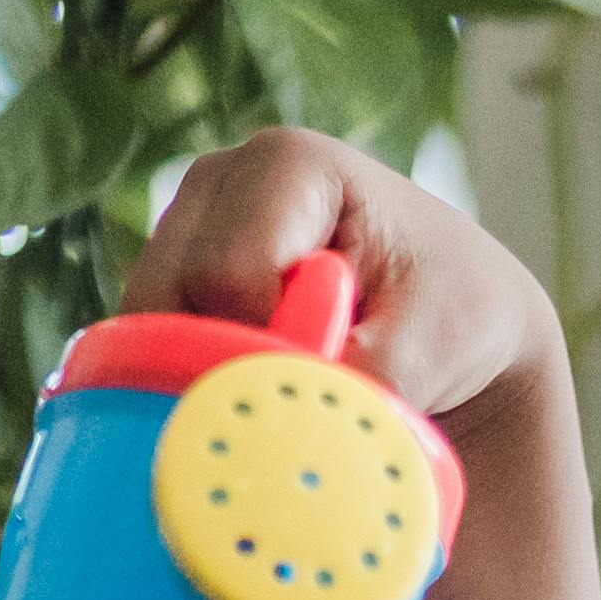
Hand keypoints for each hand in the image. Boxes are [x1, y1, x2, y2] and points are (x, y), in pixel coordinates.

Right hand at [126, 129, 562, 456]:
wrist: (454, 314)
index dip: (262, 349)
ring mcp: (186, 228)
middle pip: (167, 301)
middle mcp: (220, 180)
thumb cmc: (453, 315)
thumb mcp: (430, 349)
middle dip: (221, 369)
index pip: (227, 273)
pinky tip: (250, 399)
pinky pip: (146, 349)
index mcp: (288, 165)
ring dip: (202, 382)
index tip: (320, 383)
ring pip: (146, 331)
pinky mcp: (172, 280)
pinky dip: (188, 386)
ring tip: (285, 394)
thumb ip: (360, 382)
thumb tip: (291, 434)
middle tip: (295, 405)